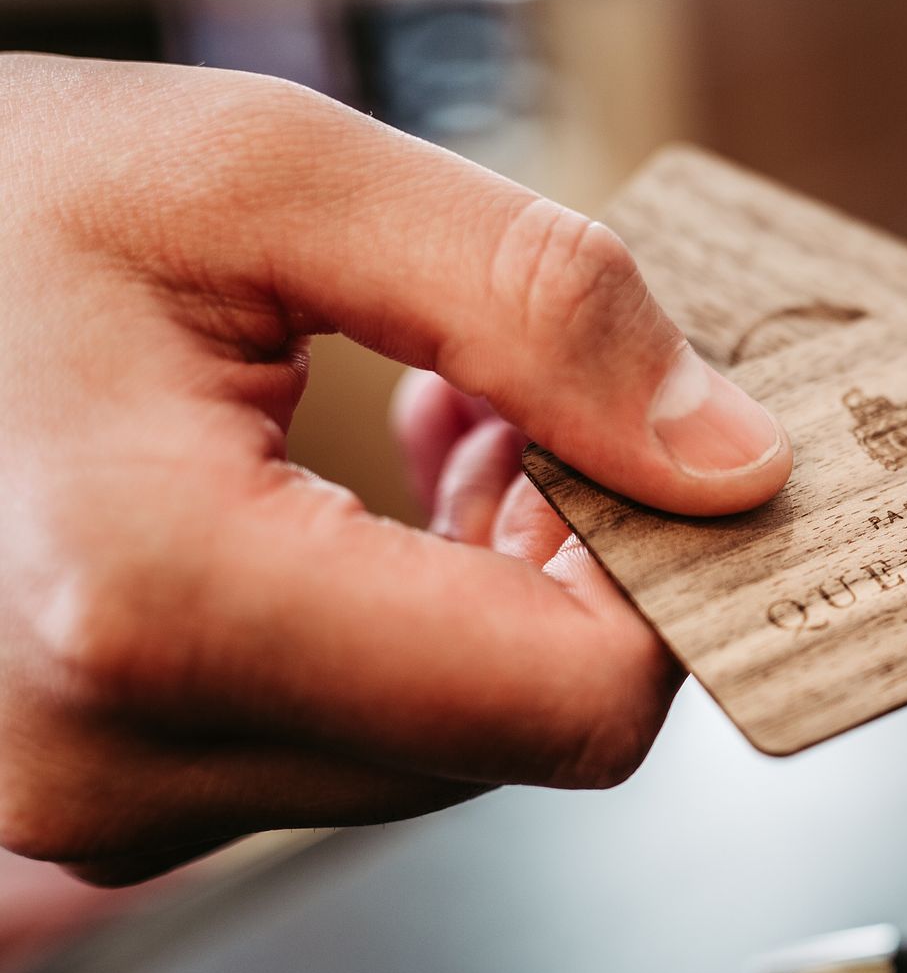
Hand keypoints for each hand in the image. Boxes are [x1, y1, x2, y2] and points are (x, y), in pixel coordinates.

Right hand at [0, 55, 792, 883]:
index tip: (664, 448)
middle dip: (578, 556)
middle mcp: (122, 755)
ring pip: (451, 733)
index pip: (571, 702)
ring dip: (498, 574)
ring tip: (458, 405)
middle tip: (538, 392)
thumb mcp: (267, 179)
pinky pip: (361, 727)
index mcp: (158, 604)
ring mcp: (112, 793)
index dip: (668, 578)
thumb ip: (531, 308)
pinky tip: (400, 472)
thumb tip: (729, 458)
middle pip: (521, 725)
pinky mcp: (122, 781)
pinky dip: (422, 607)